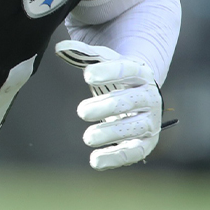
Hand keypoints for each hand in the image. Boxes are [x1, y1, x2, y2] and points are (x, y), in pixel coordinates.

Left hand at [55, 40, 163, 170]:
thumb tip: (59, 48)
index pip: (126, 69)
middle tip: (81, 111)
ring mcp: (149, 121)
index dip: (108, 72)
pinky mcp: (146, 143)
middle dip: (106, 106)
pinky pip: (134, 152)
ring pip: (133, 128)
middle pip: (128, 101)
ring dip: (110, 133)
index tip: (87, 75)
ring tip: (87, 137)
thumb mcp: (104, 62)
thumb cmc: (118, 77)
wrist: (142, 96)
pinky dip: (115, 158)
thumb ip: (83, 55)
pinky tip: (95, 161)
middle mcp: (149, 97)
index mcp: (140, 73)